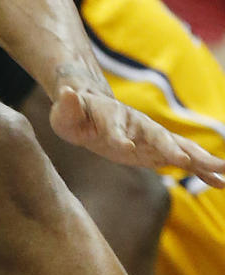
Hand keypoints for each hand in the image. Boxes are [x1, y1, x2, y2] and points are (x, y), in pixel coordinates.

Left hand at [50, 86, 224, 186]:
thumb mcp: (65, 111)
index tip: (127, 148)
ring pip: (181, 149)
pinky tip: (221, 182)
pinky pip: (184, 161)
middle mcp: (140, 127)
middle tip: (196, 162)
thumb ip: (67, 106)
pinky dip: (201, 171)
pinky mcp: (158, 152)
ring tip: (224, 173)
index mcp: (114, 118)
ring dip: (202, 162)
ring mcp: (152, 139)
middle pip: (163, 138)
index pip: (117, 129)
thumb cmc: (76, 112)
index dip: (120, 138)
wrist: (91, 110)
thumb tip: (65, 93)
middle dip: (179, 150)